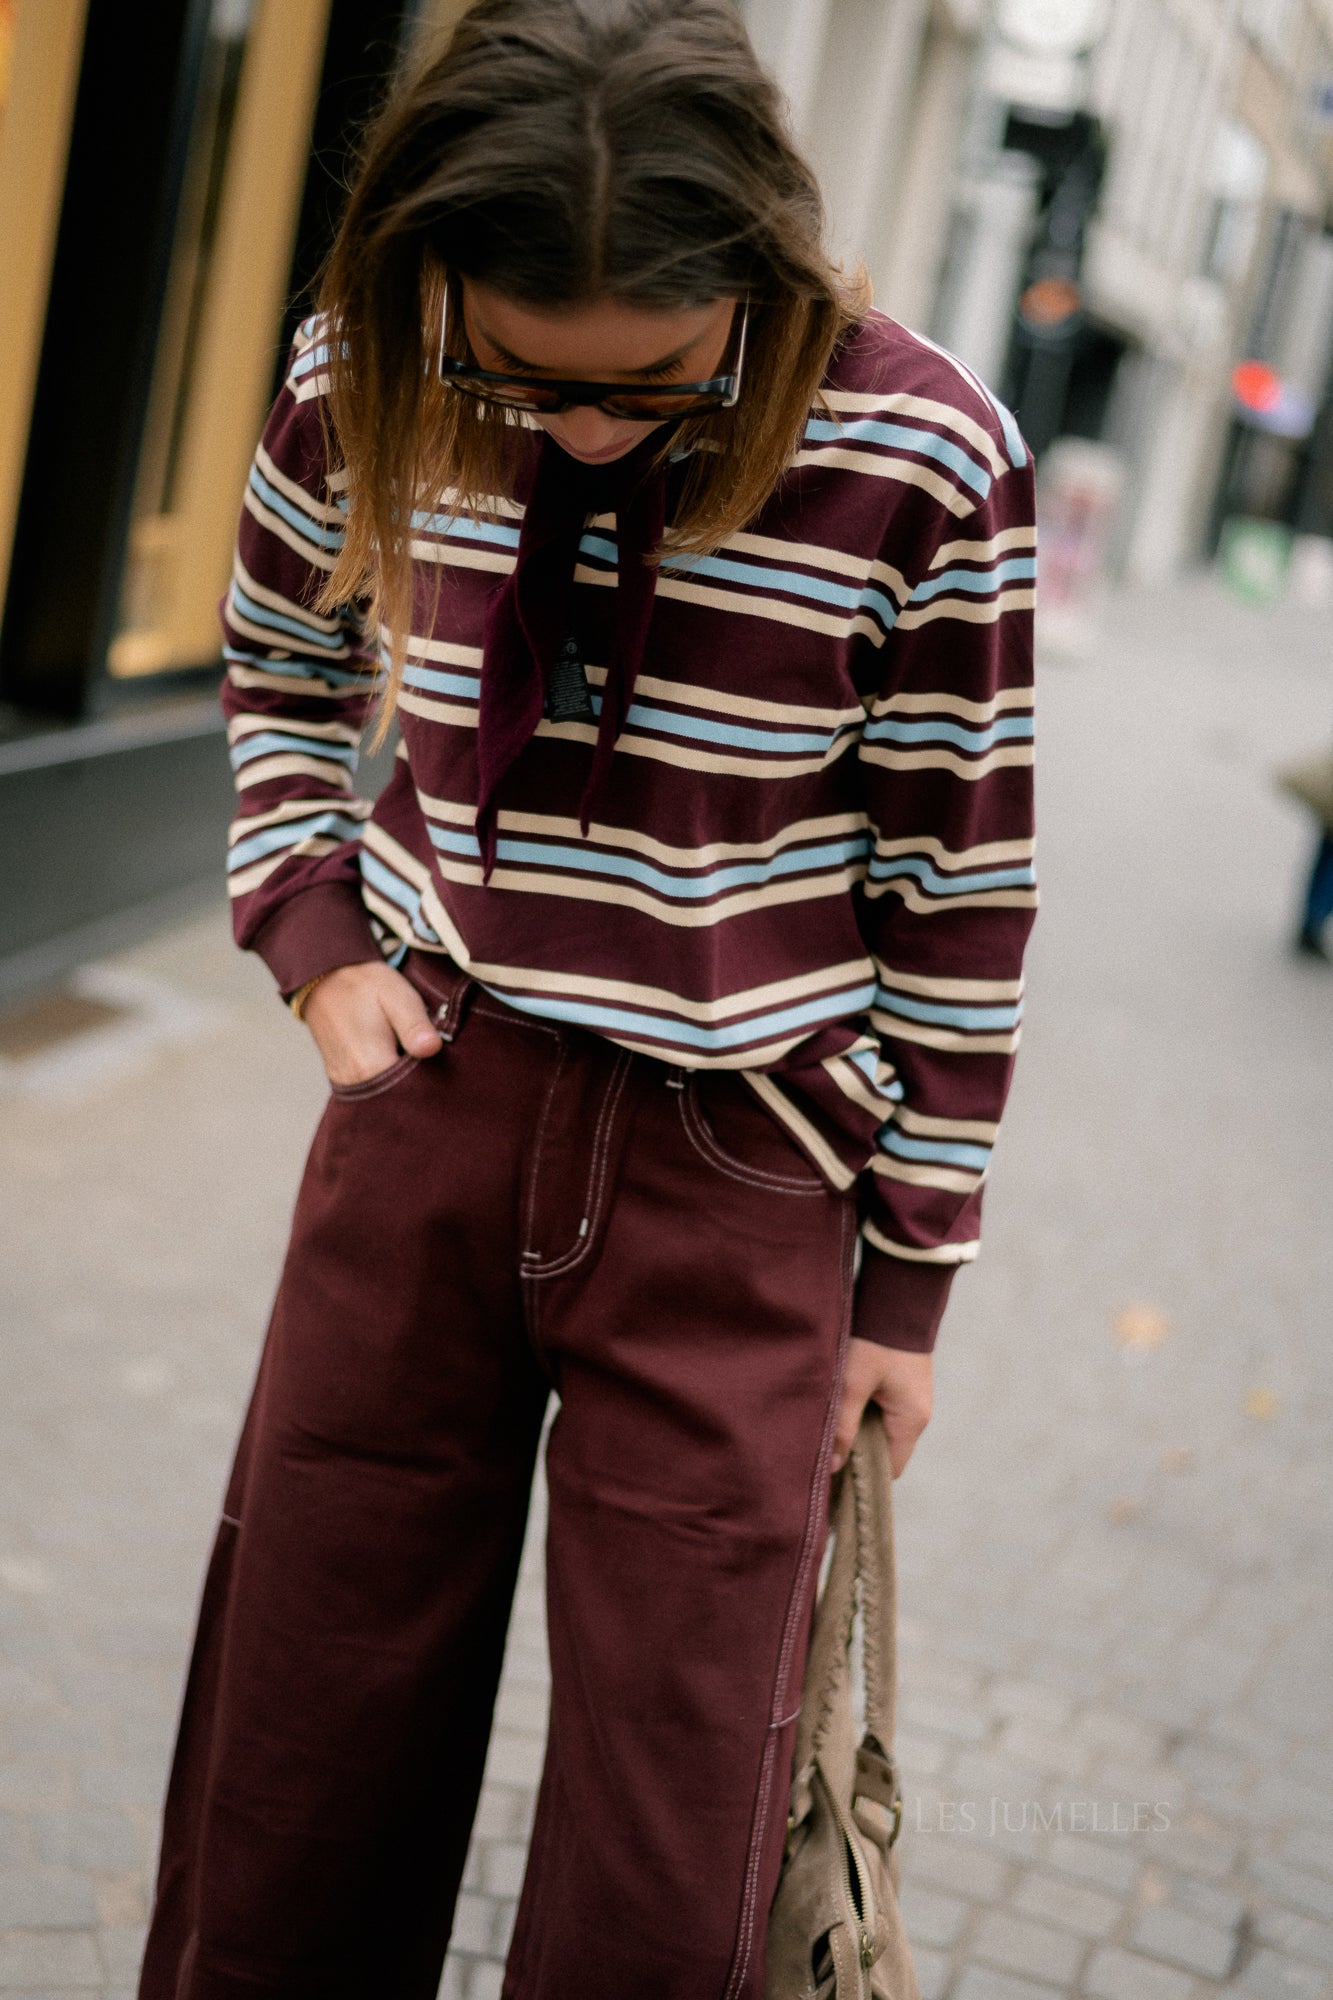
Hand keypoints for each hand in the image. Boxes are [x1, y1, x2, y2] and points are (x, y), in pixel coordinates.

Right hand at [301, 962, 443, 1086]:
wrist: (324, 979)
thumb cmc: (363, 986)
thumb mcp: (396, 996)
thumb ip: (414, 1024)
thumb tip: (432, 1048)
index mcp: (370, 1064)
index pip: (411, 1092)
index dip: (432, 1082)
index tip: (442, 1065)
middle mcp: (355, 1081)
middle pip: (398, 1099)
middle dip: (419, 1085)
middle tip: (430, 1058)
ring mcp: (346, 1082)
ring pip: (385, 1096)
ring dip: (403, 1083)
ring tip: (413, 1057)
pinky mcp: (342, 1079)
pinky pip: (372, 1088)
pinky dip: (388, 1079)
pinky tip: (397, 1060)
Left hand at [831, 1337, 932, 1478]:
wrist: (898, 1295)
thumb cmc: (875, 1341)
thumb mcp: (852, 1384)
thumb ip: (842, 1427)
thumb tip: (833, 1467)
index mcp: (911, 1421)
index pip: (889, 1470)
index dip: (862, 1477)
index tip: (832, 1478)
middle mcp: (918, 1413)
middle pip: (885, 1450)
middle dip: (857, 1454)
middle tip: (824, 1453)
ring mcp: (913, 1397)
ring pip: (881, 1428)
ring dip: (857, 1430)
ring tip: (829, 1429)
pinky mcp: (904, 1382)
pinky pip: (883, 1410)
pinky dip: (863, 1413)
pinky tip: (841, 1406)